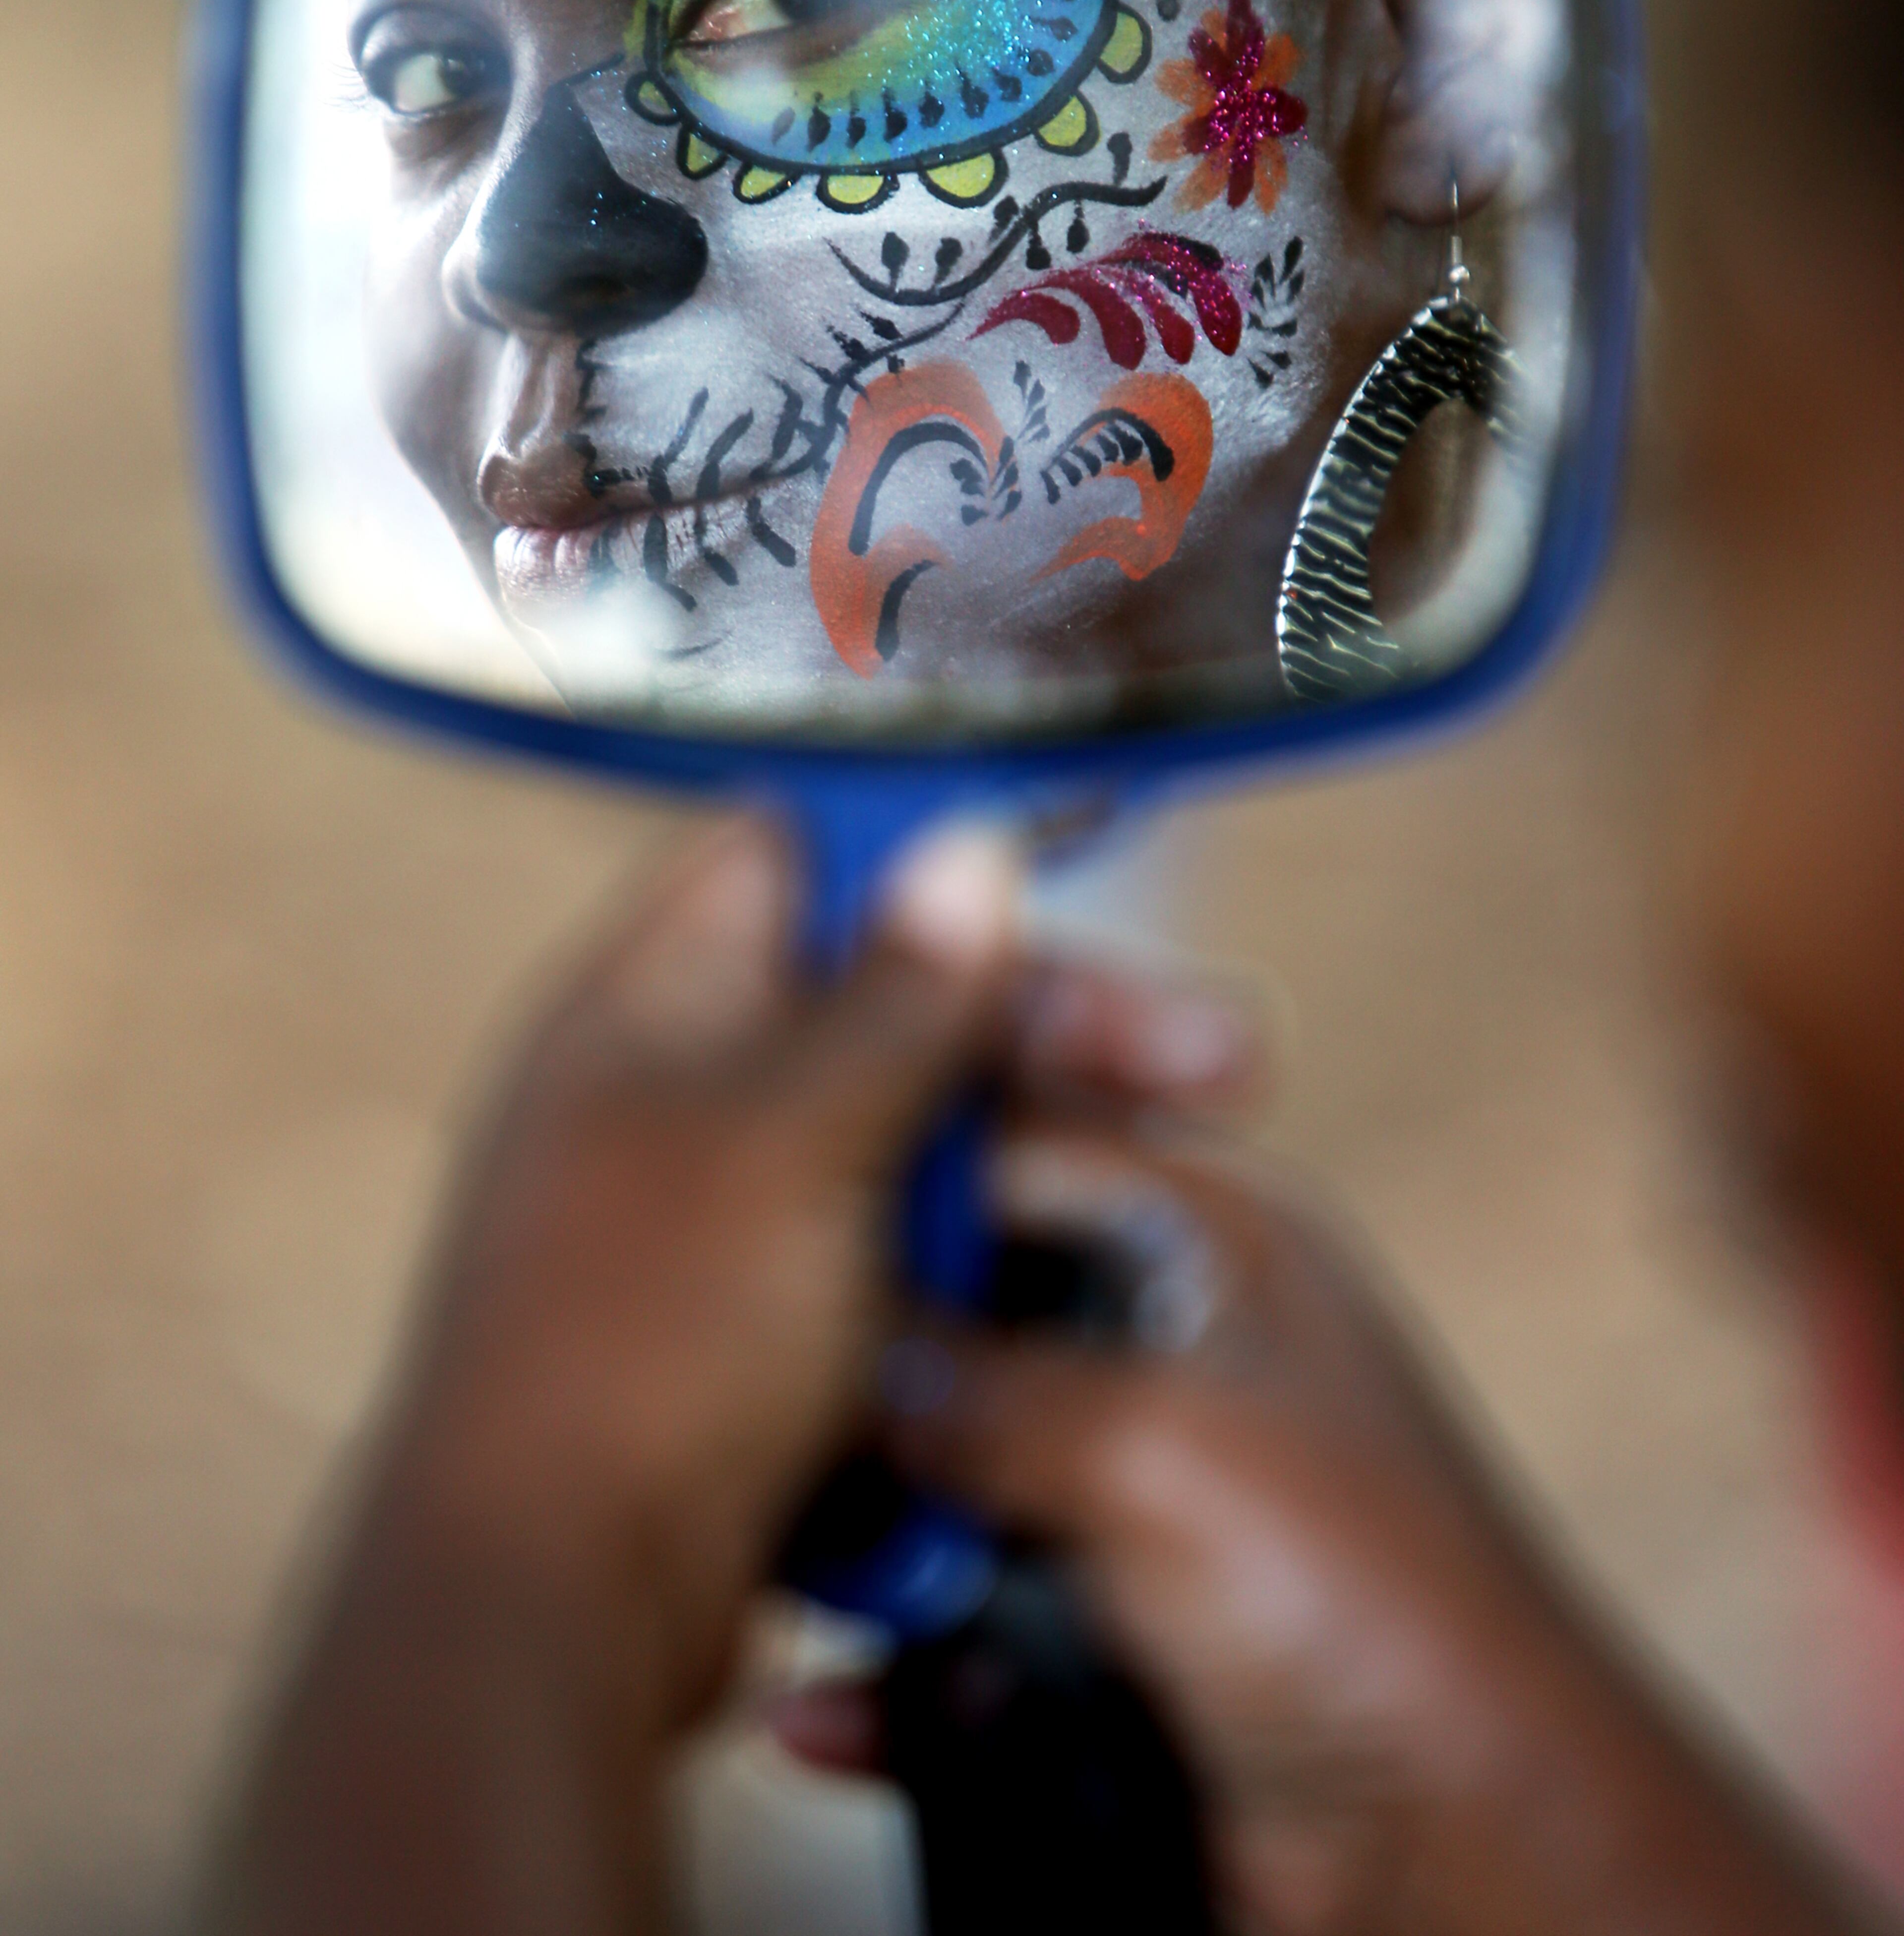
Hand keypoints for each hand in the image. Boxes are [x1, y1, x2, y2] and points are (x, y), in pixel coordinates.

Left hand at [204, 816, 1258, 1935]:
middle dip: (1044, 1020)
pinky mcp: (751, 1326)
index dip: (928, 851)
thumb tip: (966, 850)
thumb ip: (895, 999)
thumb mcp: (793, 1140)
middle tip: (1212, 1061)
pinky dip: (968, 1253)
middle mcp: (677, 1089)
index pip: (796, 852)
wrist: (553, 1613)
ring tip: (1172, 1166)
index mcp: (651, 1002)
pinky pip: (884, 1252)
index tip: (1067, 868)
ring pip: (903, 1135)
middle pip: (886, 1002)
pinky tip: (1065, 1267)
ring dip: (1024, 1145)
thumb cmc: (645, 1351)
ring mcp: (715, 1213)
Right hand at [792, 1111, 1873, 1935]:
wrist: (1465, 1854)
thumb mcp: (1155, 1443)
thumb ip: (982, 1383)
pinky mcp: (1106, 1634)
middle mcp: (1168, 1351)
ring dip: (862, 1533)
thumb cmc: (1374, 1609)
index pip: (1023, 1138)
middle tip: (758, 1400)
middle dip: (859, 1367)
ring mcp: (1133, 1497)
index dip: (902, 1161)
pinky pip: (955, 1631)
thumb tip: (845, 1362)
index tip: (778, 1202)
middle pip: (961, 1311)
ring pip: (940, 1474)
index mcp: (1213, 1243)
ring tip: (778, 1554)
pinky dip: (891, 1676)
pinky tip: (831, 1706)